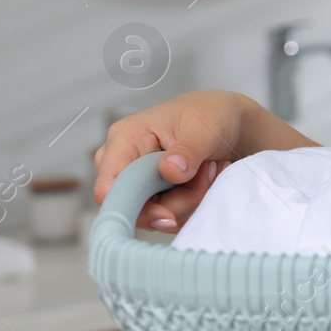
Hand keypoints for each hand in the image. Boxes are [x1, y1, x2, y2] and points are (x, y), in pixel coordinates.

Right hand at [92, 90, 250, 232]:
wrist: (222, 118)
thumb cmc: (206, 114)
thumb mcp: (203, 128)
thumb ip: (187, 150)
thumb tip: (169, 171)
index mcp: (124, 139)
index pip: (108, 187)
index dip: (131, 208)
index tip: (168, 215)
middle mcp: (122, 164)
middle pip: (135, 208)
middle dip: (177, 201)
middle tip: (208, 172)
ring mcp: (135, 182)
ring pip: (155, 215)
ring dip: (190, 199)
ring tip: (210, 168)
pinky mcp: (151, 195)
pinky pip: (167, 215)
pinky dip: (192, 202)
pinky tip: (206, 178)